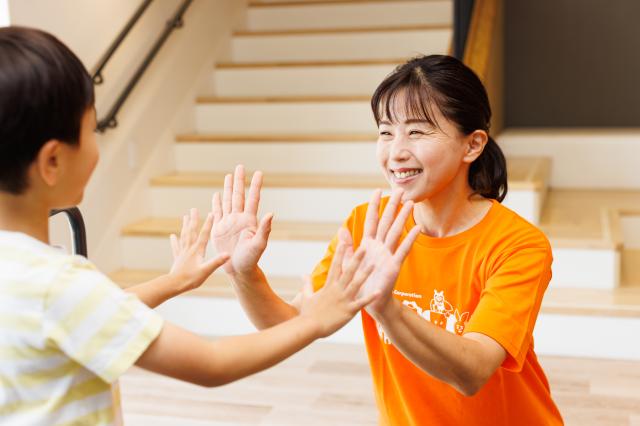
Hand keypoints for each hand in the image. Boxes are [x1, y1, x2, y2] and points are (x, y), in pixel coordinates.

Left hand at [169, 208, 229, 291]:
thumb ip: (216, 262)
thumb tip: (228, 254)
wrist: (174, 285)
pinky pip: (176, 247)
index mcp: (197, 251)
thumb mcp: (206, 271)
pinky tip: (172, 236)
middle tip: (193, 209)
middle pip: (191, 231)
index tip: (212, 213)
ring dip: (185, 226)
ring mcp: (182, 253)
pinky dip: (175, 240)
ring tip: (185, 217)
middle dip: (193, 220)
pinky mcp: (178, 259)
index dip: (208, 223)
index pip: (204, 234)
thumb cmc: (191, 279)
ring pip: (184, 236)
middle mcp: (189, 249)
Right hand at [211, 165, 272, 275]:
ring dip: (228, 188)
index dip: (255, 186)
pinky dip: (216, 203)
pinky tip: (216, 195)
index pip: (253, 199)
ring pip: (228, 201)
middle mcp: (239, 218)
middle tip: (240, 166)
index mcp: (249, 220)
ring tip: (229, 176)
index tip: (258, 173)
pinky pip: (217, 212)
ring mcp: (229, 223)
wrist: (239, 270)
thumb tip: (271, 214)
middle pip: (239, 195)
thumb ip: (264, 229)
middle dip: (239, 181)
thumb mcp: (259, 245)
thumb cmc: (251, 259)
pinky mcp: (219, 229)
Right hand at [299, 243, 376, 337]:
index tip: (344, 242)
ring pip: (357, 283)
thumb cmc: (308, 313)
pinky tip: (379, 292)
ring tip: (375, 264)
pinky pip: (361, 303)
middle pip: (348, 271)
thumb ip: (307, 284)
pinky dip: (370, 298)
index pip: (336, 266)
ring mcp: (343, 300)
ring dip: (366, 274)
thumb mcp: (306, 296)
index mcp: (329, 286)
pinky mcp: (348, 311)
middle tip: (365, 247)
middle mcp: (337, 290)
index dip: (340, 254)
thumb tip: (303, 274)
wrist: (309, 327)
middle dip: (357, 258)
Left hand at [341, 189, 420, 318]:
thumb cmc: (359, 283)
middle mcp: (379, 246)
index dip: (374, 206)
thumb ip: (347, 245)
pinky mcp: (394, 265)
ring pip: (396, 232)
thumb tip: (341, 229)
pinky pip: (402, 250)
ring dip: (403, 217)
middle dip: (392, 206)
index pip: (371, 220)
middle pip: (386, 221)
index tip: (377, 190)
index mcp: (368, 244)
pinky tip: (417, 228)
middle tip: (400, 190)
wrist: (368, 302)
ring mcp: (388, 255)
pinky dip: (409, 239)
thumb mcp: (349, 262)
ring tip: (411, 203)